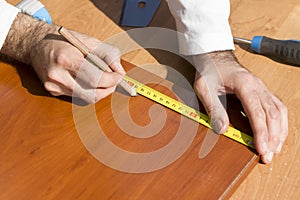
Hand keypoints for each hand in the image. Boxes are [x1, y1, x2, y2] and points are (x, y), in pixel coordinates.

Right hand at [1, 13, 124, 102]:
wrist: (36, 44)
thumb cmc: (63, 40)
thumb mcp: (88, 40)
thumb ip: (108, 54)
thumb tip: (120, 71)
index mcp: (66, 58)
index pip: (95, 79)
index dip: (111, 80)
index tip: (119, 76)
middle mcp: (58, 75)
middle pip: (91, 95)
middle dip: (108, 90)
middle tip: (114, 82)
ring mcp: (53, 86)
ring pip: (85, 98)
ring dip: (98, 91)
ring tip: (102, 80)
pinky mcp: (52, 91)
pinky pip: (76, 96)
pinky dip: (86, 90)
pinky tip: (85, 80)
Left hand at [193, 51, 287, 162]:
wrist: (214, 57)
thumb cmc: (210, 70)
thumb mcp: (205, 88)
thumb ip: (214, 108)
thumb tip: (222, 129)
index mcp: (245, 85)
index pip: (257, 113)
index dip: (261, 134)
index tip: (261, 149)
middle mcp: (259, 86)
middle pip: (273, 115)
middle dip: (272, 138)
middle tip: (268, 156)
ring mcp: (263, 88)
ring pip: (279, 112)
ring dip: (280, 132)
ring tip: (275, 149)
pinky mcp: (262, 91)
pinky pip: (278, 107)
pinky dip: (280, 123)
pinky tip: (278, 134)